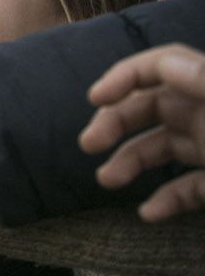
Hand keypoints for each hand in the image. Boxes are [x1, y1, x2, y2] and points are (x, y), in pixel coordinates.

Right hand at [82, 45, 204, 220]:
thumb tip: (166, 62)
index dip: (125, 76)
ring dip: (129, 161)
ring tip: (107, 182)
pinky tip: (148, 213)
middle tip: (88, 146)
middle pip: (152, 107)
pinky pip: (186, 187)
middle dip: (115, 122)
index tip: (95, 99)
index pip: (162, 65)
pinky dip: (165, 199)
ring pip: (163, 147)